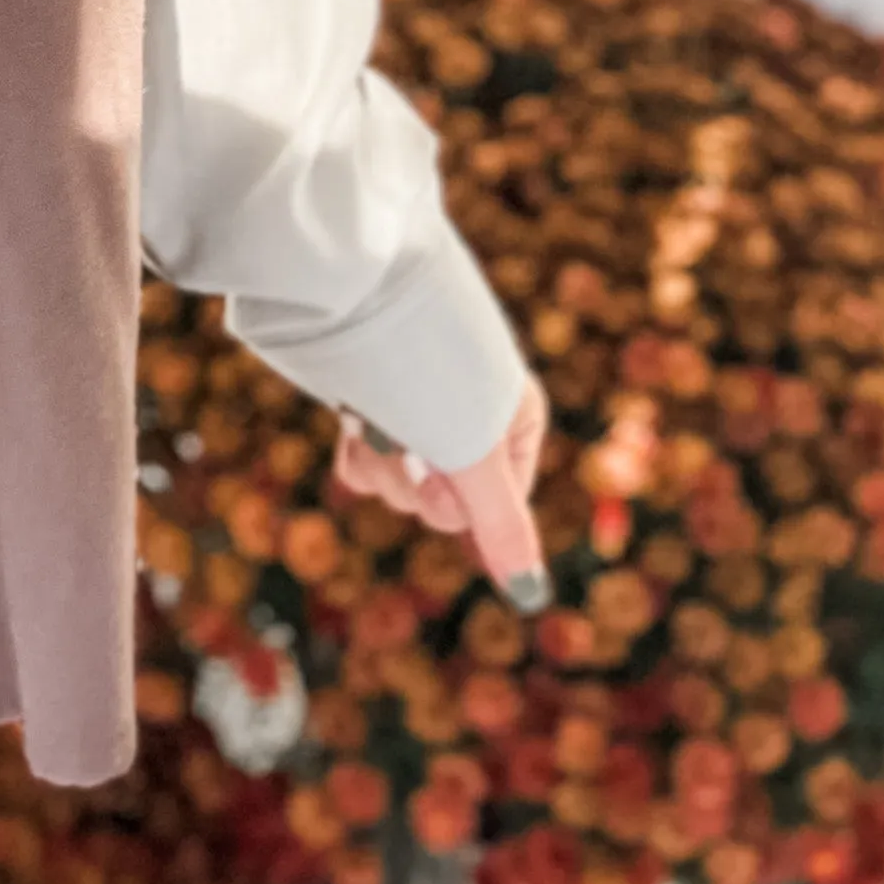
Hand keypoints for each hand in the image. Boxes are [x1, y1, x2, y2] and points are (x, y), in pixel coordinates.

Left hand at [332, 381, 550, 604]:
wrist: (353, 286)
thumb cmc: (425, 365)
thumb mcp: (471, 453)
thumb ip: (501, 525)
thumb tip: (532, 597)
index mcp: (514, 420)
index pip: (497, 510)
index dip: (463, 505)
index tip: (444, 473)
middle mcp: (469, 415)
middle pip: (444, 501)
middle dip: (414, 483)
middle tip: (402, 441)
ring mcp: (418, 407)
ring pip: (399, 481)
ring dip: (381, 461)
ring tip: (372, 415)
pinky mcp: (373, 399)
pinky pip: (366, 457)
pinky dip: (358, 448)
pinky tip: (351, 418)